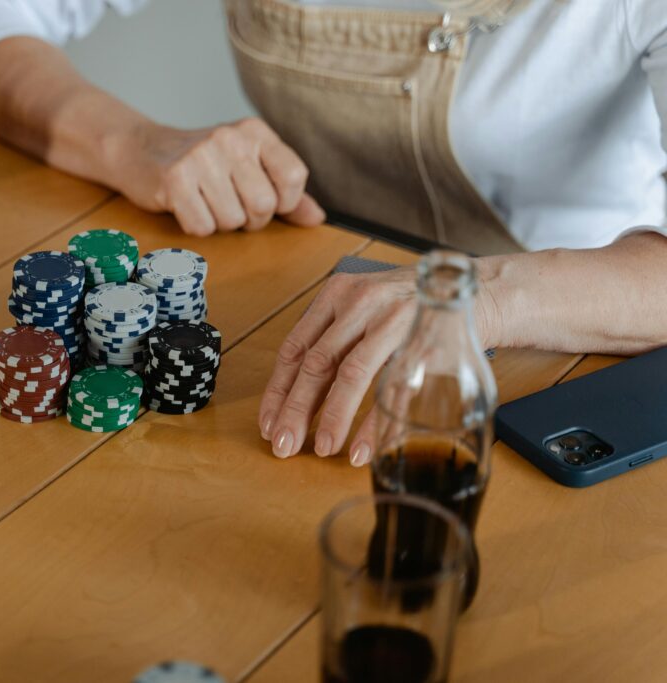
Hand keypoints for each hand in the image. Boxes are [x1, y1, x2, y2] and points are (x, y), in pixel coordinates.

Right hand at [115, 118, 325, 235]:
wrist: (141, 150)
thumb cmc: (201, 163)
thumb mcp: (246, 166)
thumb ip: (284, 191)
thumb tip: (317, 219)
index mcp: (254, 132)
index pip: (292, 176)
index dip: (284, 202)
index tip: (267, 201)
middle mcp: (230, 139)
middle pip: (263, 206)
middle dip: (249, 219)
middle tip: (229, 205)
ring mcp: (200, 158)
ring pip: (232, 220)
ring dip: (220, 223)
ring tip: (205, 202)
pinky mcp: (174, 180)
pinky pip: (202, 227)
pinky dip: (196, 227)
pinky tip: (187, 207)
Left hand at [258, 268, 419, 464]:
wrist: (481, 292)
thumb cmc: (413, 309)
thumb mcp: (365, 312)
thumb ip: (334, 343)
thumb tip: (299, 397)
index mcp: (338, 295)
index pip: (295, 347)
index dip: (278, 390)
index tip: (268, 422)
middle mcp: (362, 303)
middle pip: (317, 363)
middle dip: (296, 410)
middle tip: (284, 444)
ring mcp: (394, 321)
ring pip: (352, 374)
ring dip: (333, 417)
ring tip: (322, 449)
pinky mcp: (425, 343)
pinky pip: (393, 389)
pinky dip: (374, 423)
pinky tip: (360, 448)